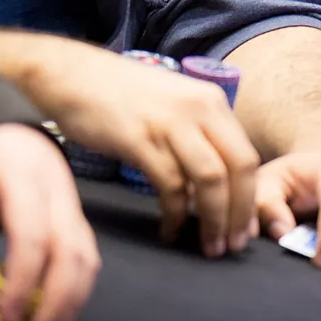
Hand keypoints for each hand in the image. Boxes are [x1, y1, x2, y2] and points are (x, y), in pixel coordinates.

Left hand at [0, 124, 99, 320]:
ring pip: (88, 256)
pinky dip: (77, 288)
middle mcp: (59, 191)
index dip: (23, 279)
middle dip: (57, 301)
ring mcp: (75, 205)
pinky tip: (60, 313)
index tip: (7, 316)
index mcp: (23, 178)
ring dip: (73, 301)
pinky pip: (88, 256)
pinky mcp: (80, 219)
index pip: (33, 235)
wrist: (9, 136)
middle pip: (71, 251)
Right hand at [38, 47, 257, 258]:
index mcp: (212, 102)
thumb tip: (216, 179)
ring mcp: (171, 123)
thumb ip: (197, 134)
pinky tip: (169, 231)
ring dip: (214, 219)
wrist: (70, 74)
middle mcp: (200, 109)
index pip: (247, 156)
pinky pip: (169, 185)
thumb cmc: (118, 95)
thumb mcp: (173, 105)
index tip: (247, 227)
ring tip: (209, 246)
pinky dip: (174, 214)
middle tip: (233, 245)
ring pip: (210, 179)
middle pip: (238, 168)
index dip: (251, 196)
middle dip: (240, 212)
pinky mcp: (139, 140)